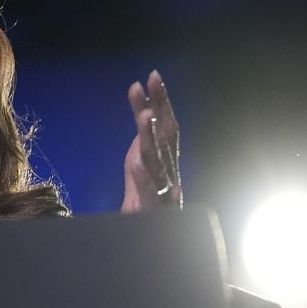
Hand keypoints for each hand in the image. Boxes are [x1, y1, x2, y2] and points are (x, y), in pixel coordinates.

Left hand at [121, 70, 182, 212]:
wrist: (147, 232)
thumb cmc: (145, 194)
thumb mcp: (138, 157)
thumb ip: (141, 132)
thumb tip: (140, 99)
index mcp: (166, 156)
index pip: (165, 122)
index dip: (161, 99)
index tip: (152, 75)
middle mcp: (169, 169)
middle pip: (166, 135)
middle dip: (160, 107)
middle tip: (151, 83)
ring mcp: (165, 188)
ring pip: (158, 160)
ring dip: (151, 137)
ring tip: (144, 117)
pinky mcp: (155, 209)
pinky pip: (150, 192)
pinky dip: (145, 179)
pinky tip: (137, 165)